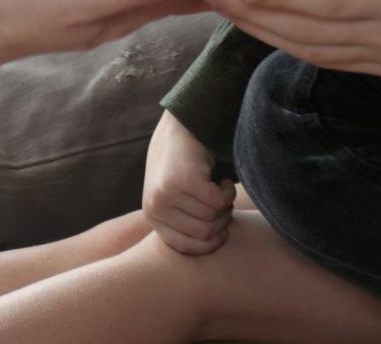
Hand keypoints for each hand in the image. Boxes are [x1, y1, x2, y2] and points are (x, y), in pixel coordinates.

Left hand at [143, 111, 234, 254]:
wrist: (182, 125)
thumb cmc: (184, 166)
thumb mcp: (177, 200)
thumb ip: (185, 224)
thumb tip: (206, 257)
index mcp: (153, 217)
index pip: (189, 249)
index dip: (212, 241)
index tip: (221, 227)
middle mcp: (155, 208)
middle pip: (204, 236)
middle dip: (221, 222)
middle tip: (220, 202)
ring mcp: (167, 193)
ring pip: (213, 218)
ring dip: (225, 205)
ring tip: (217, 188)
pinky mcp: (183, 179)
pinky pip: (218, 202)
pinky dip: (227, 192)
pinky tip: (220, 179)